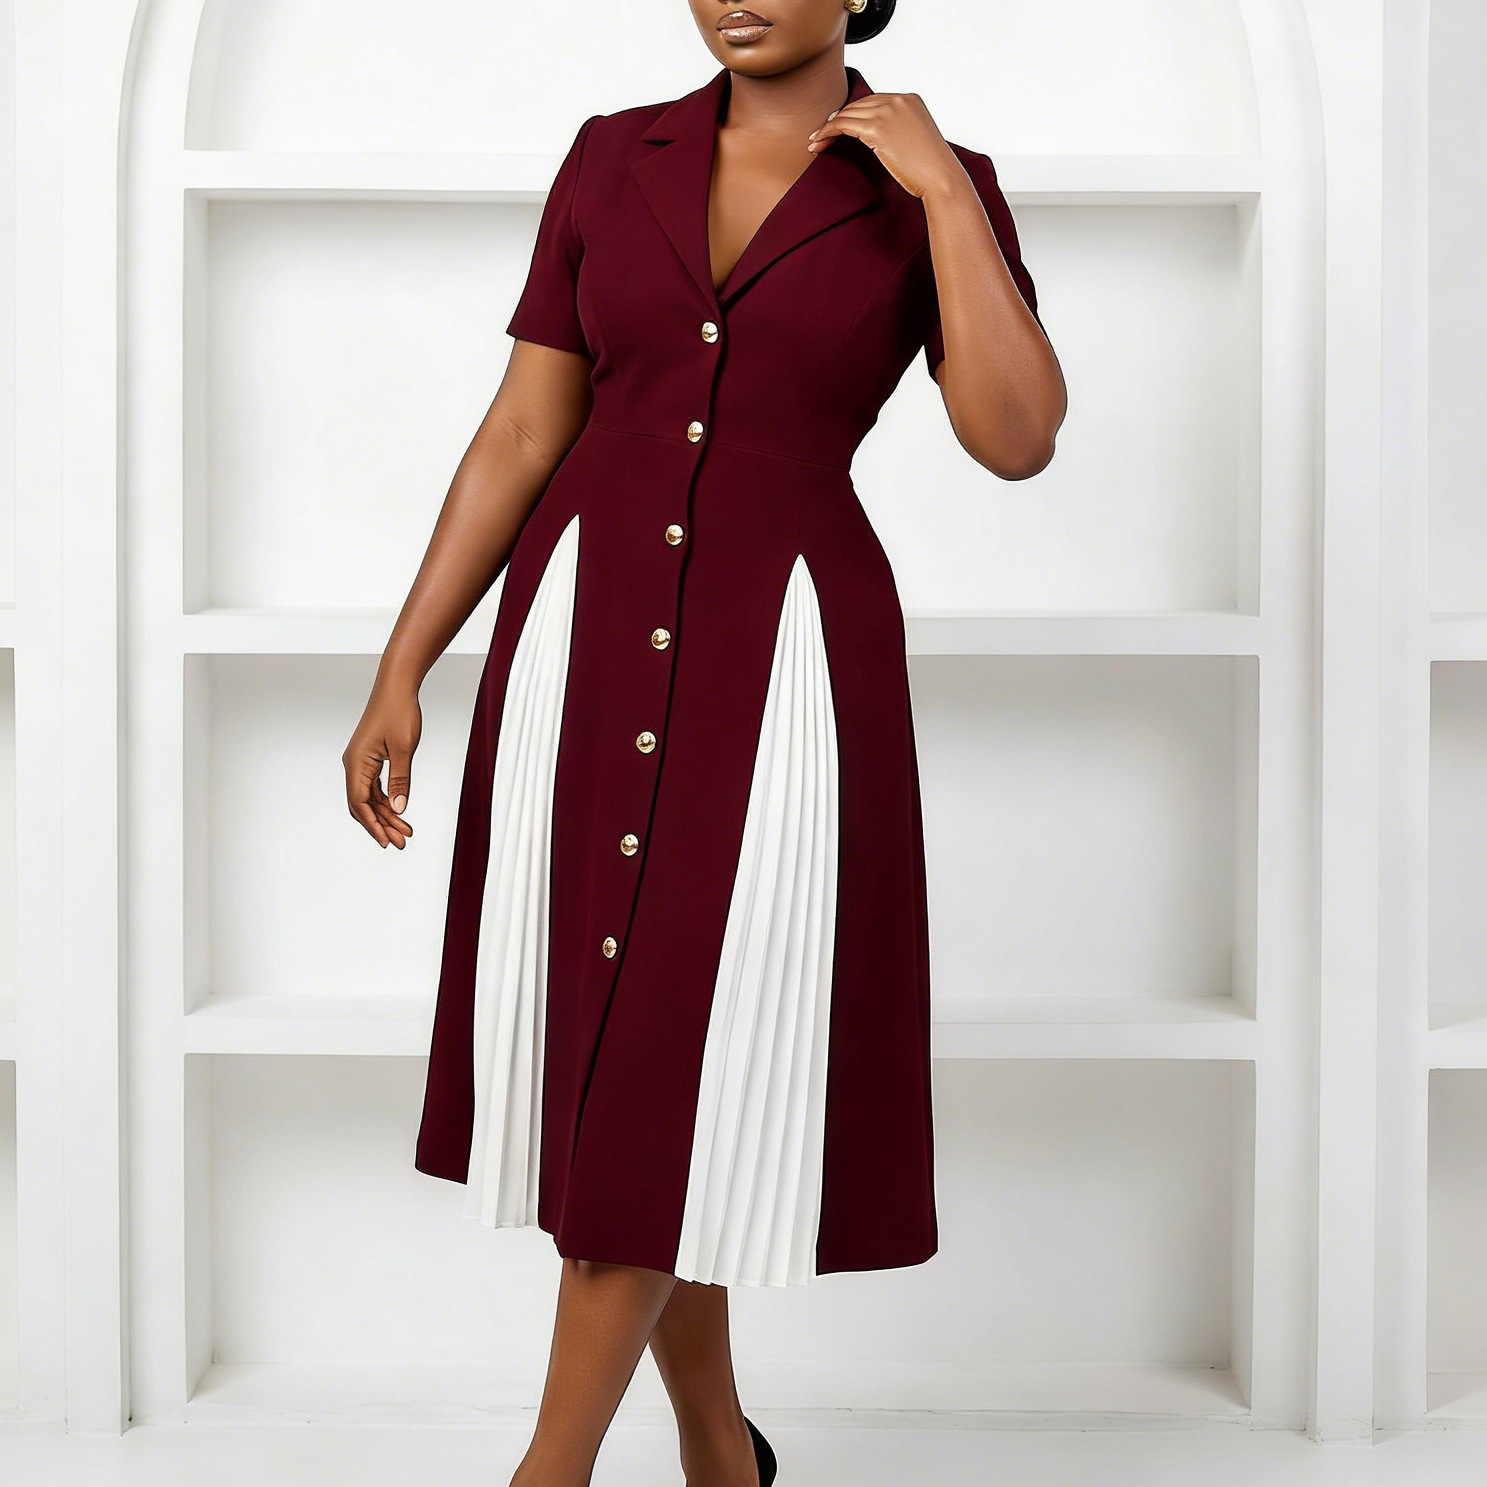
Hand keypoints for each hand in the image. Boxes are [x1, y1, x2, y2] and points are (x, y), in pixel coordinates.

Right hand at [343, 682, 420, 848]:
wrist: (397, 687)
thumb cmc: (399, 712)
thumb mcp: (404, 749)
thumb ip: (401, 781)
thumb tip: (399, 809)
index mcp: (356, 763)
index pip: (359, 803)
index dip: (373, 824)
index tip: (387, 841)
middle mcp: (354, 764)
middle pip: (363, 804)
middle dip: (382, 824)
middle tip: (401, 842)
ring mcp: (361, 762)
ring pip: (370, 797)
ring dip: (386, 814)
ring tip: (405, 831)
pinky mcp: (370, 758)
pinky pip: (374, 786)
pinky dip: (387, 800)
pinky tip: (399, 811)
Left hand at [807, 91, 962, 199]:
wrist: (941, 177)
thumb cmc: (931, 168)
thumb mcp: (917, 139)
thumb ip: (900, 130)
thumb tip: (881, 139)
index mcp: (910, 99)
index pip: (872, 102)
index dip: (852, 114)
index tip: (838, 126)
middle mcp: (898, 100)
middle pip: (857, 105)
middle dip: (837, 120)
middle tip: (821, 135)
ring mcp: (887, 112)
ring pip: (847, 113)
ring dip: (828, 128)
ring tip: (815, 142)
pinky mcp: (877, 128)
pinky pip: (843, 125)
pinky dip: (827, 132)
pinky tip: (819, 143)